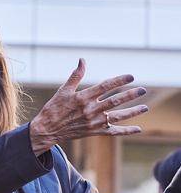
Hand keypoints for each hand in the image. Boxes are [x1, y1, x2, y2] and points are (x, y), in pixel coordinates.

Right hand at [30, 58, 146, 155]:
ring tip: (145, 107)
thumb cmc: (53, 108)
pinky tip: (137, 129)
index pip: (104, 87)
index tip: (130, 76)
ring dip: (132, 112)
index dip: (118, 81)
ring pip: (116, 117)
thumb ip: (75, 76)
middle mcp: (89, 110)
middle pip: (114, 101)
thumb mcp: (63, 90)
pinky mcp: (93, 132)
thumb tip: (82, 60)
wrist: (47, 130)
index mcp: (82, 98)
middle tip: (142, 90)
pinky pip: (112, 132)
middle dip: (130, 95)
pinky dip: (125, 131)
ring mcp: (92, 122)